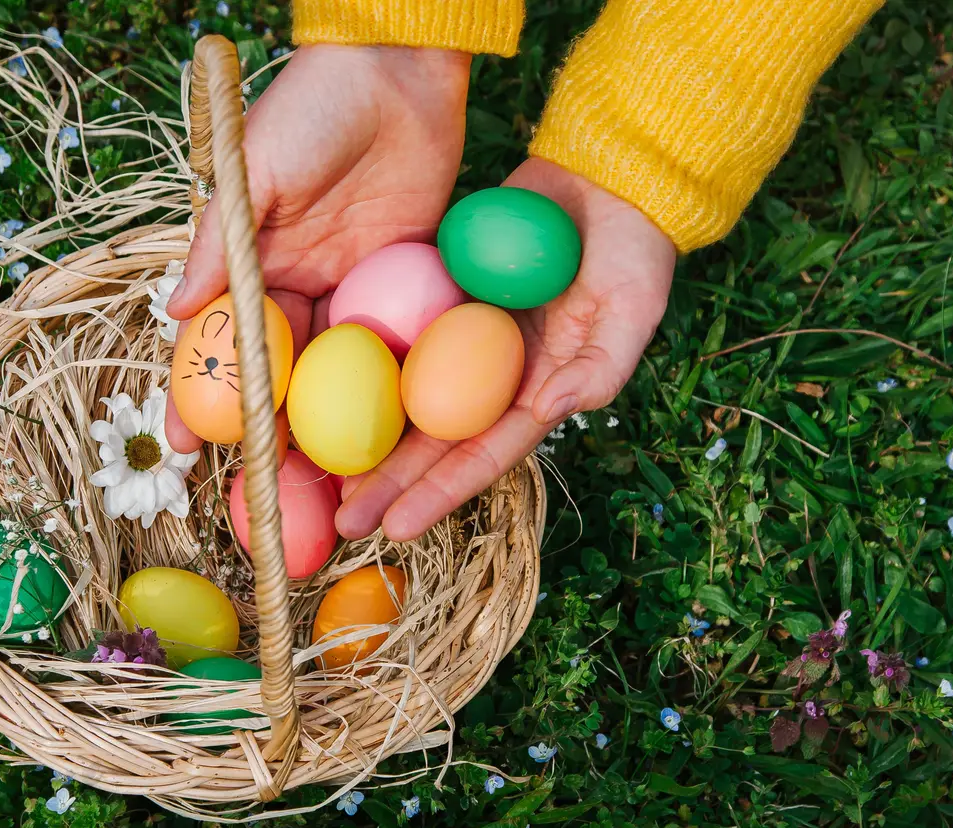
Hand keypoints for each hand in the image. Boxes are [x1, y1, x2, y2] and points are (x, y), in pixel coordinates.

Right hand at [162, 44, 471, 453]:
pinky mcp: (412, 287)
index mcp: (256, 265)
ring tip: (332, 490)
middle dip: (275, 435)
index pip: (225, 346)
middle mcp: (303, 288)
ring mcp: (359, 293)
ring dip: (337, 431)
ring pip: (343, 378)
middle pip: (285, 378)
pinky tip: (396, 442)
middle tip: (268, 493)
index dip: (204, 397)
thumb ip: (220, 245)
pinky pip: (400, 350)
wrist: (401, 68)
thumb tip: (175, 312)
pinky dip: (397, 394)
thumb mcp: (254, 174)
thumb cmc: (313, 108)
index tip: (185, 448)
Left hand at [335, 157, 676, 541]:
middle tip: (344, 520)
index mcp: (537, 391)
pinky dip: (359, 359)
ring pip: (404, 395)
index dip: (440, 493)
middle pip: (432, 439)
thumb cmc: (634, 250)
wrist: (609, 175)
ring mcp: (461, 335)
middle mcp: (492, 374)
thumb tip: (552, 410)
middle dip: (389, 483)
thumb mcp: (633, 310)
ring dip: (365, 432)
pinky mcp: (438, 292)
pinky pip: (394, 331)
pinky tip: (318, 381)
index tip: (396, 527)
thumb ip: (600, 367)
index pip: (482, 454)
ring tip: (318, 468)